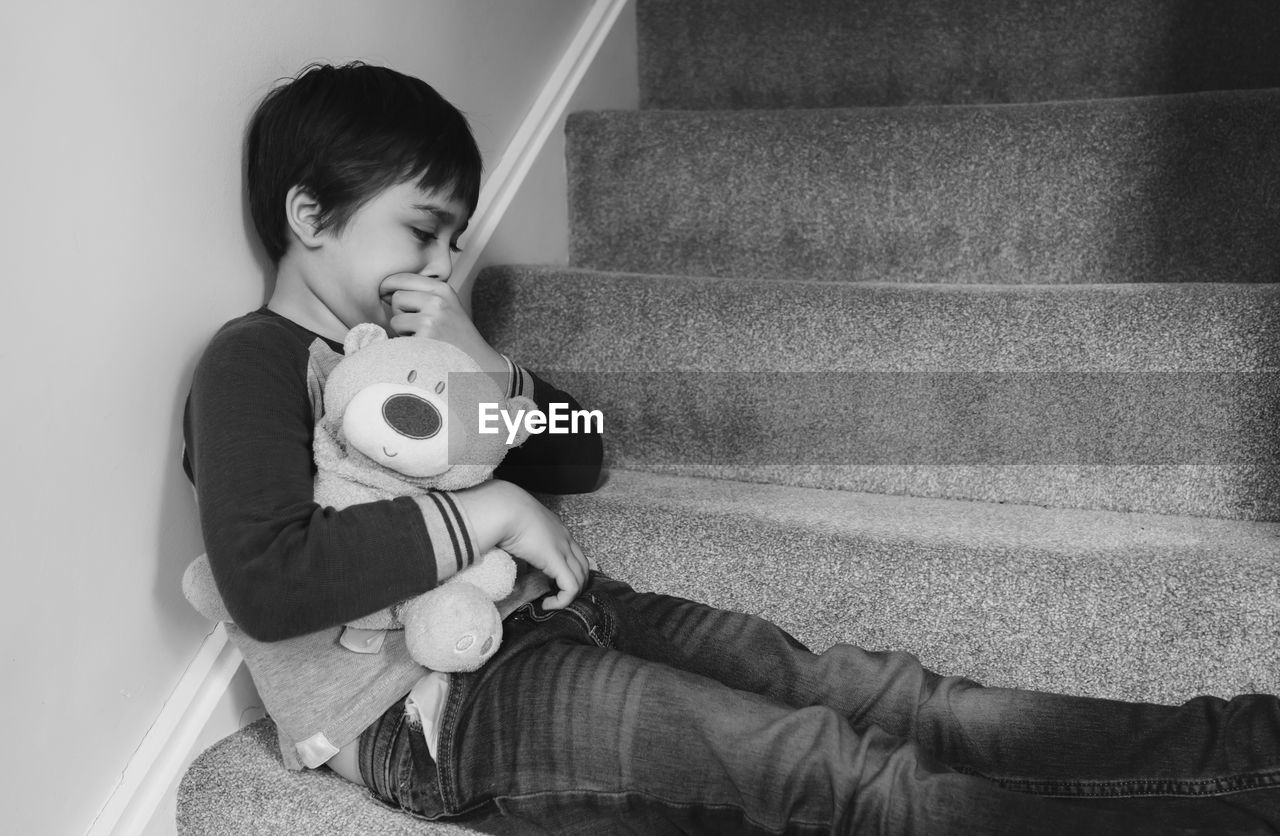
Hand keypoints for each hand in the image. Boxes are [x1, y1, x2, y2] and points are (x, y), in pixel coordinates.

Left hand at [380, 274, 507, 387]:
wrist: (476, 361)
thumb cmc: (456, 335)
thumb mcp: (447, 305)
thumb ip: (422, 294)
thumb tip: (385, 290)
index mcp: (442, 289)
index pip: (404, 277)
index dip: (389, 285)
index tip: (384, 292)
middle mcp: (438, 301)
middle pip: (397, 297)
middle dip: (399, 311)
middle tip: (415, 324)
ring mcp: (431, 320)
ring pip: (395, 319)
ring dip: (402, 331)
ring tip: (420, 337)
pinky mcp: (424, 338)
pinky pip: (399, 337)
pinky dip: (406, 344)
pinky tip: (422, 347)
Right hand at [452, 480, 588, 608]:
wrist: (505, 507)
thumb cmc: (506, 514)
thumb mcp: (520, 529)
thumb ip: (523, 543)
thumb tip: (513, 558)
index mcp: (558, 530)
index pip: (576, 555)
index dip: (571, 572)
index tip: (554, 584)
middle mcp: (565, 539)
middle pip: (584, 568)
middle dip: (576, 586)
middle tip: (558, 597)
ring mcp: (563, 549)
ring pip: (580, 579)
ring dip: (569, 595)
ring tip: (552, 603)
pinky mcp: (556, 560)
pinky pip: (570, 587)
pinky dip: (563, 600)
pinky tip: (548, 604)